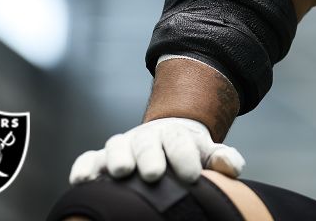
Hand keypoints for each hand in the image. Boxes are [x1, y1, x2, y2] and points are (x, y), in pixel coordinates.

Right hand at [68, 117, 244, 184]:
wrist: (165, 140)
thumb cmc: (188, 156)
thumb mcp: (207, 154)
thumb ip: (222, 159)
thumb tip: (232, 167)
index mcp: (175, 135)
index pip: (181, 142)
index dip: (186, 157)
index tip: (193, 176)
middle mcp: (146, 138)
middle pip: (148, 144)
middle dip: (151, 158)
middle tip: (155, 174)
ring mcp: (122, 147)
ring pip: (117, 147)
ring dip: (118, 158)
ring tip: (123, 172)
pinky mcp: (101, 158)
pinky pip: (88, 158)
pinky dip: (84, 166)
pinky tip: (82, 180)